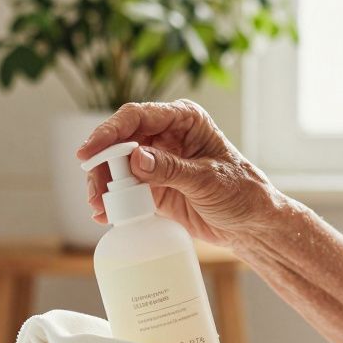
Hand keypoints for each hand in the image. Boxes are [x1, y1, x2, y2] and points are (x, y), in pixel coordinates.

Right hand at [75, 99, 281, 245]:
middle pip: (120, 141)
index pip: (137, 116)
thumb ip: (170, 169)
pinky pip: (125, 190)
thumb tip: (134, 158)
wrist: (253, 225)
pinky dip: (112, 201)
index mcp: (184, 120)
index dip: (109, 132)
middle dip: (101, 163)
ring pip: (117, 166)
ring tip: (98, 207)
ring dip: (103, 185)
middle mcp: (166, 136)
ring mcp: (158, 162)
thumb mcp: (207, 181)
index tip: (90, 151)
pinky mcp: (154, 187)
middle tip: (94, 188)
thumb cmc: (242, 194)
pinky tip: (105, 215)